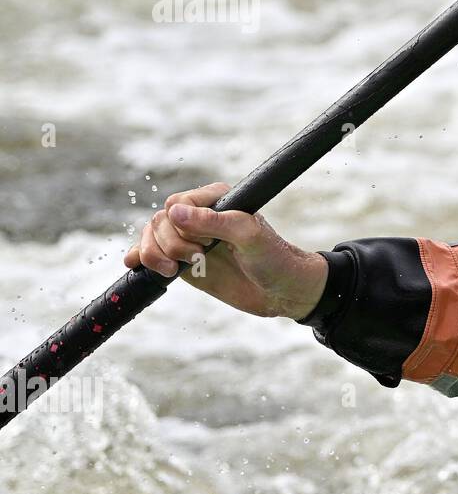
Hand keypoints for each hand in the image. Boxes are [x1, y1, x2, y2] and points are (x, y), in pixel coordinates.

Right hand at [124, 181, 327, 319]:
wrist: (284, 292)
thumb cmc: (275, 259)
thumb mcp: (250, 237)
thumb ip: (216, 222)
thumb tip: (174, 213)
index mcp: (218, 200)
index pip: (178, 203)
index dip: (184, 225)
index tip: (207, 243)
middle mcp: (201, 218)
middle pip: (160, 221)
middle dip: (171, 244)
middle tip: (199, 258)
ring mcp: (191, 241)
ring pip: (151, 237)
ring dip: (153, 254)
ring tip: (172, 271)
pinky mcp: (184, 263)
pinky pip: (150, 255)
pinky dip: (139, 258)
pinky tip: (136, 265)